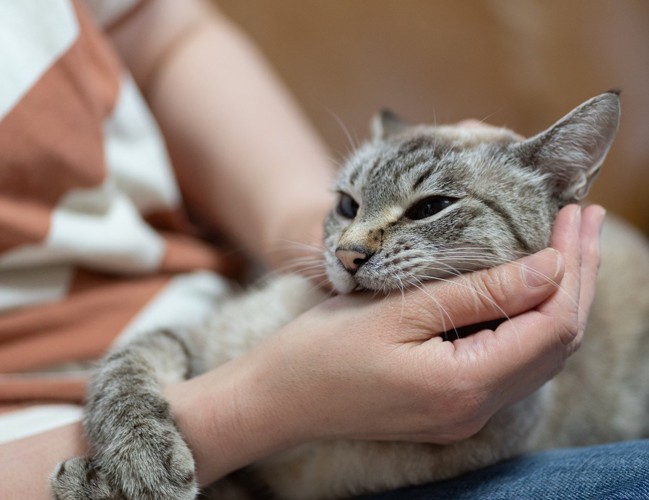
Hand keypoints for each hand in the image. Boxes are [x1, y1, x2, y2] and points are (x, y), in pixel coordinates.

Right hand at [246, 204, 602, 444]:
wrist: (280, 398)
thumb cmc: (323, 350)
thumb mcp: (398, 310)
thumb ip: (477, 291)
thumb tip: (550, 266)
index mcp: (464, 385)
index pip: (552, 324)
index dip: (572, 266)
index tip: (573, 213)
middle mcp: (476, 408)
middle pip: (556, 342)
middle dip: (577, 277)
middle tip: (584, 218)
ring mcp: (465, 411)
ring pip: (538, 353)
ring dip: (558, 297)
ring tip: (567, 245)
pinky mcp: (452, 404)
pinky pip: (511, 362)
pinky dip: (529, 320)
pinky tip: (528, 287)